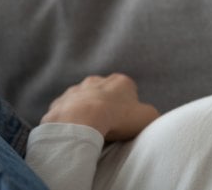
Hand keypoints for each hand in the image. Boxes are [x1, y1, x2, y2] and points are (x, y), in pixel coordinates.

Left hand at [41, 73, 159, 141]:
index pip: (128, 90)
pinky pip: (66, 111)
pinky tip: (75, 131)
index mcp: (120, 81)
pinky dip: (70, 119)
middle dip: (106, 106)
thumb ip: (151, 113)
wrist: (81, 122)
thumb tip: (147, 115)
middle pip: (104, 93)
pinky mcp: (59, 102)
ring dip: (86, 111)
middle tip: (108, 125)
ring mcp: (76, 90)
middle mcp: (97, 80)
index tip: (125, 120)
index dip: (129, 106)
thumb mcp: (148, 117)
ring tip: (90, 130)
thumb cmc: (118, 118)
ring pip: (83, 101)